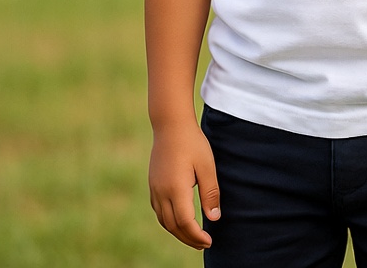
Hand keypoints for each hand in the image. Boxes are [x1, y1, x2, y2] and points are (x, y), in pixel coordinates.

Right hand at [149, 121, 220, 249]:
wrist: (170, 124)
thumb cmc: (192, 142)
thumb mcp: (206, 165)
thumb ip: (210, 193)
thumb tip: (213, 218)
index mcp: (176, 189)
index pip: (185, 223)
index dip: (196, 236)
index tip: (209, 241)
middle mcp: (161, 192)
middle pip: (173, 226)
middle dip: (188, 239)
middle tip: (203, 243)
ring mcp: (154, 189)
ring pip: (163, 221)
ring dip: (177, 232)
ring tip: (193, 236)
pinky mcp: (153, 184)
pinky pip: (158, 210)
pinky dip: (169, 221)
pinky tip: (178, 220)